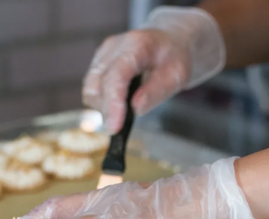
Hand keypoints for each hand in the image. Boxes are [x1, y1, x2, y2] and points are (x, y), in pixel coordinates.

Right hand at [83, 6, 225, 132]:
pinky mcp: (98, 64)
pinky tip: (118, 105)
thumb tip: (135, 108)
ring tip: (123, 112)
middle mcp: (113, 47)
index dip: (113, 103)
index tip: (115, 127)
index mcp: (136, 45)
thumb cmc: (175, 57)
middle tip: (123, 124)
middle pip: (96, 84)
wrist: (170, 41)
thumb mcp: (178, 75)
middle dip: (107, 110)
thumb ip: (157, 92)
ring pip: (90, 89)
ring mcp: (103, 55)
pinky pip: (92, 89)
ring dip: (103, 108)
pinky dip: (102, 103)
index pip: (116, 75)